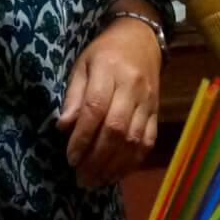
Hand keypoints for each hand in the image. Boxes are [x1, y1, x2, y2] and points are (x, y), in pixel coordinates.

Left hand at [58, 14, 161, 187]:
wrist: (142, 38)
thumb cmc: (105, 52)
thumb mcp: (82, 65)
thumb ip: (74, 95)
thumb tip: (63, 127)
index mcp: (109, 70)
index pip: (96, 108)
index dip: (82, 137)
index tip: (70, 158)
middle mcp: (132, 87)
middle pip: (116, 129)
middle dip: (97, 158)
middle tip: (81, 178)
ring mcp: (148, 101)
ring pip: (133, 139)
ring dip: (114, 165)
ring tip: (96, 181)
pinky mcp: (157, 111)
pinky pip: (148, 141)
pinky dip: (133, 162)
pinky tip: (117, 174)